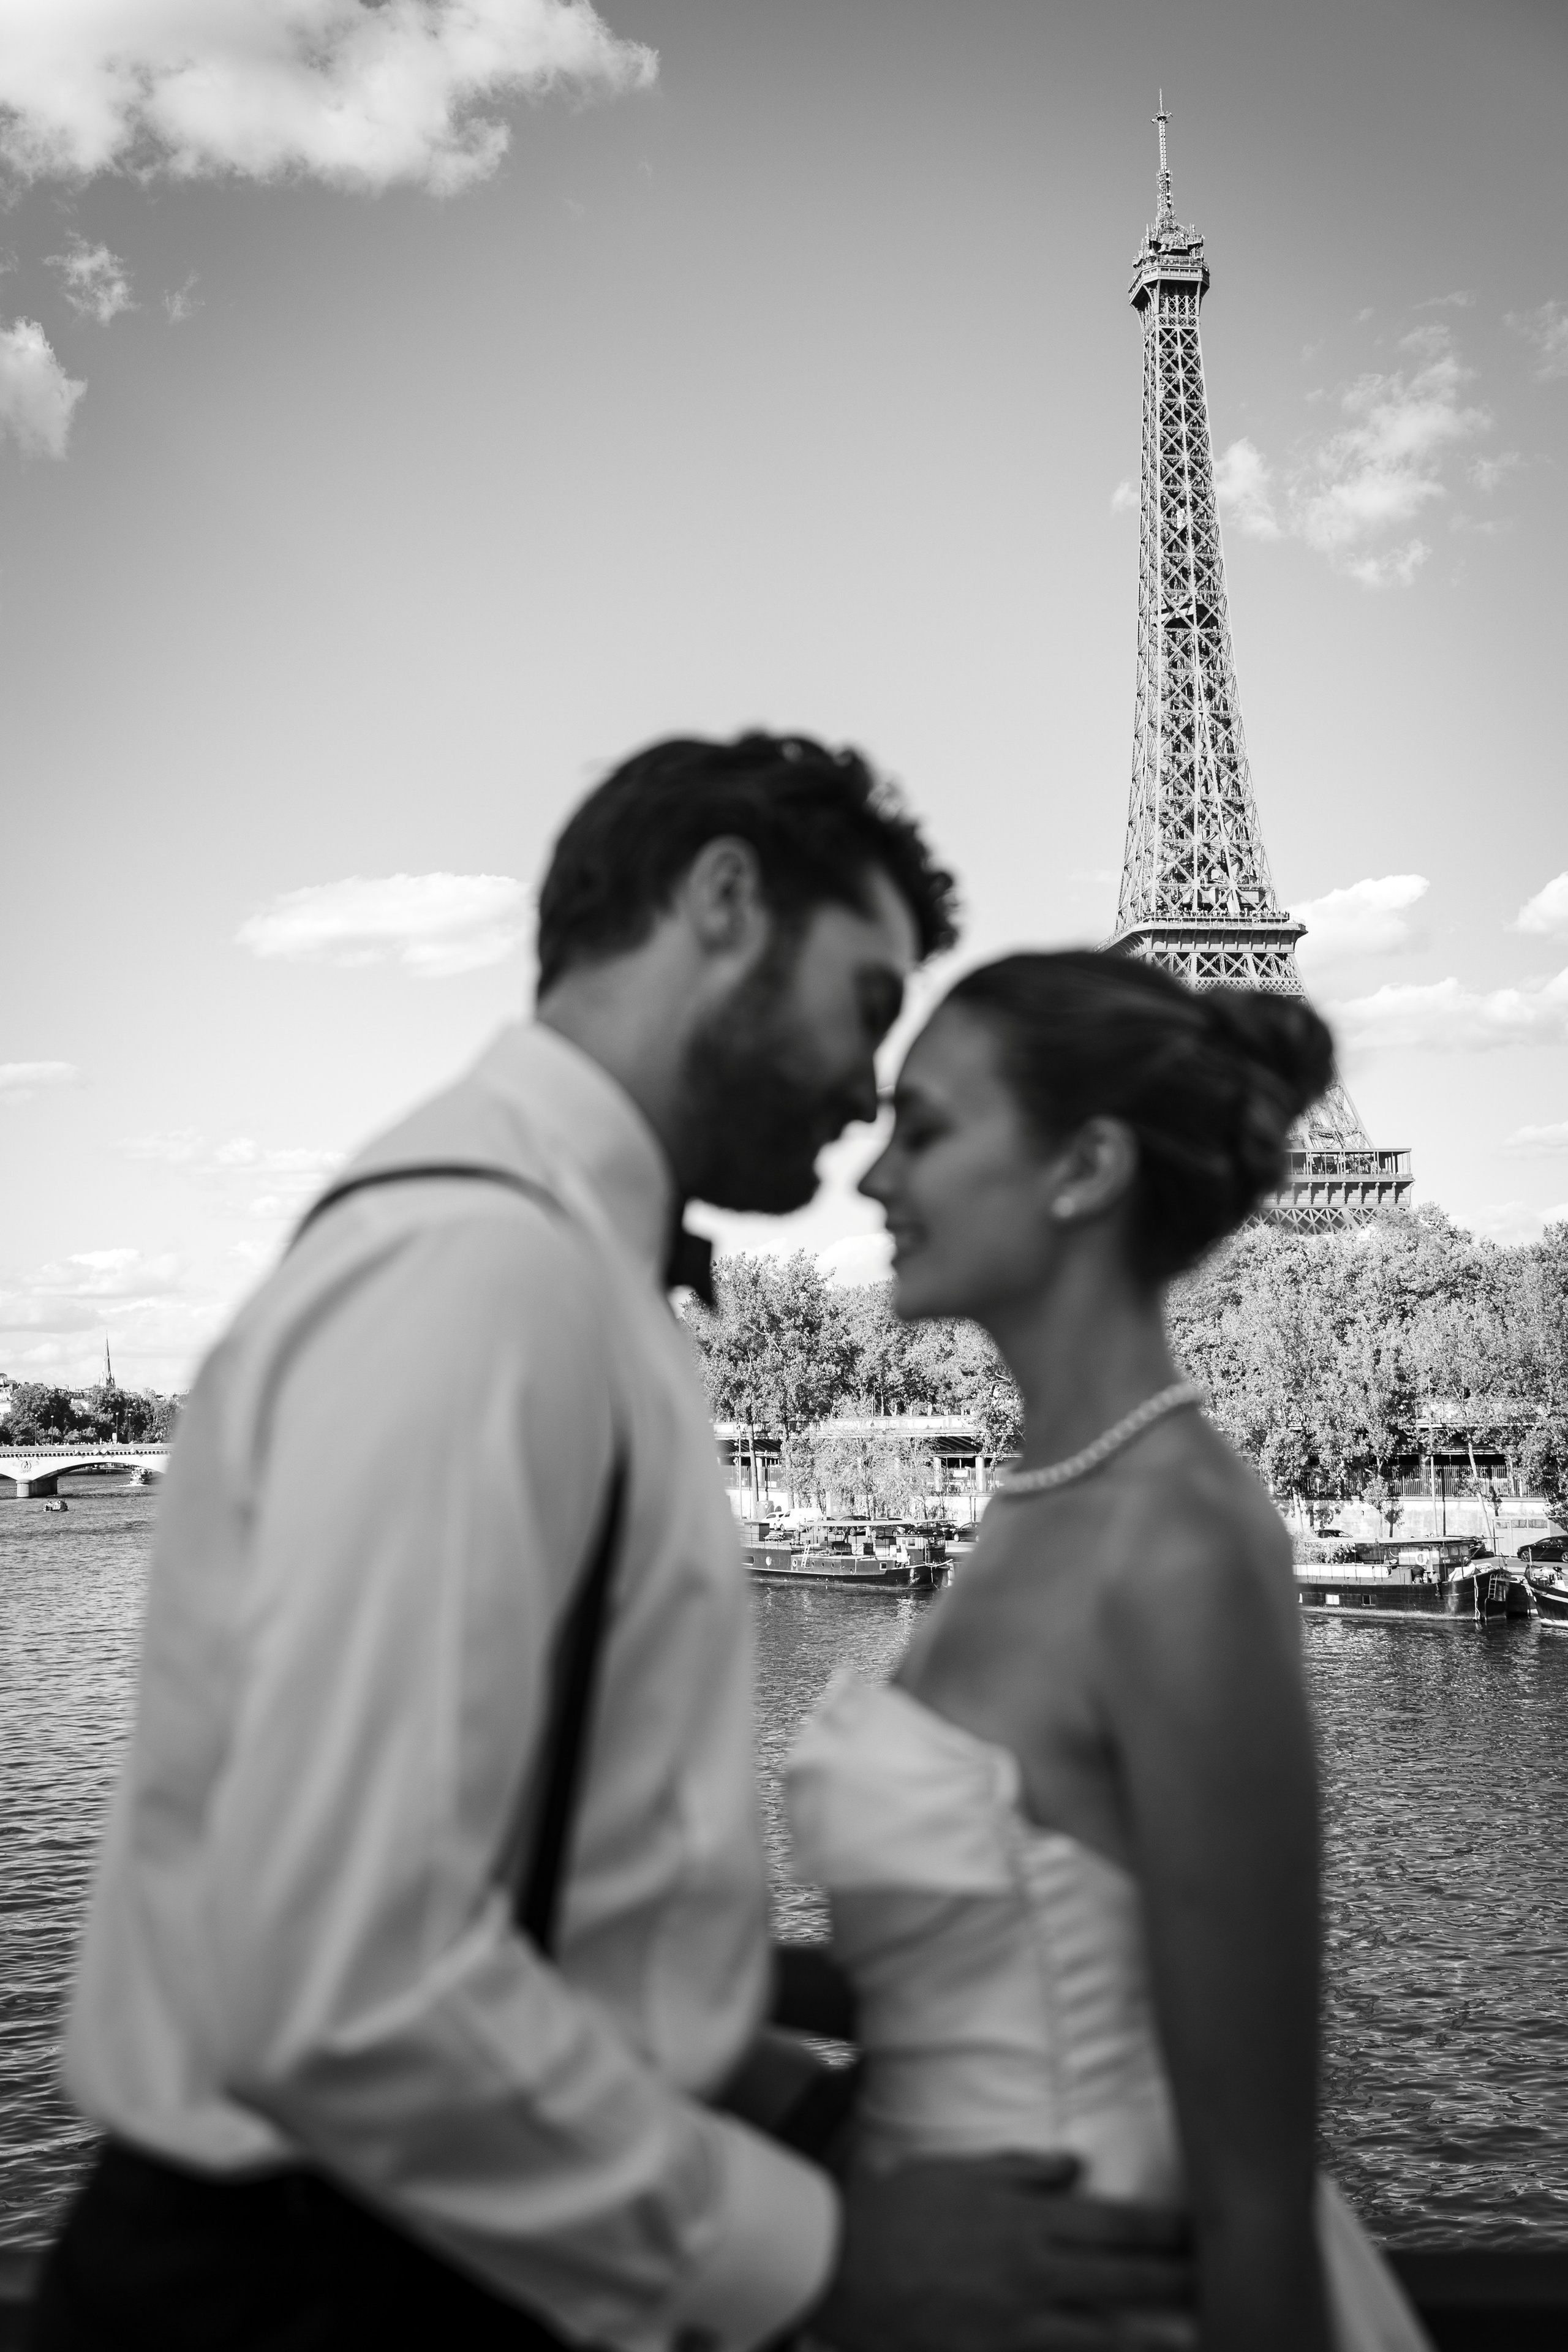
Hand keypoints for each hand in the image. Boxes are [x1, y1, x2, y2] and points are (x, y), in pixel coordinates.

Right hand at [808, 2154, 1194, 2351]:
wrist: (842, 2266)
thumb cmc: (901, 2209)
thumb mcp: (961, 2171)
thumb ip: (1024, 2170)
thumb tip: (1076, 2167)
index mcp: (1030, 2220)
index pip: (1120, 2224)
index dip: (1169, 2231)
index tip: (1206, 2233)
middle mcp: (1036, 2273)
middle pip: (1129, 2282)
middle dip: (1181, 2285)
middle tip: (1226, 2288)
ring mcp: (1020, 2326)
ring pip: (1108, 2341)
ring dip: (1156, 2342)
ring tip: (1199, 2344)